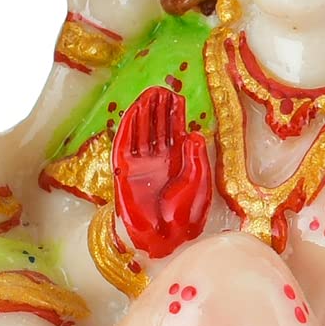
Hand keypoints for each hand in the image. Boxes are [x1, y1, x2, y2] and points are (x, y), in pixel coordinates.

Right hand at [113, 84, 212, 257]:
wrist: (165, 237)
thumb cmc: (185, 215)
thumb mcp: (199, 182)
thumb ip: (196, 157)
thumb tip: (194, 133)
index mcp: (178, 162)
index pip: (175, 131)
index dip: (175, 114)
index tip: (176, 96)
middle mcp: (159, 161)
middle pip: (157, 128)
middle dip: (158, 109)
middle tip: (160, 88)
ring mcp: (142, 165)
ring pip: (141, 132)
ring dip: (144, 113)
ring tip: (147, 94)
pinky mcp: (125, 171)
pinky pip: (125, 144)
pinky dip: (128, 127)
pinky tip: (132, 112)